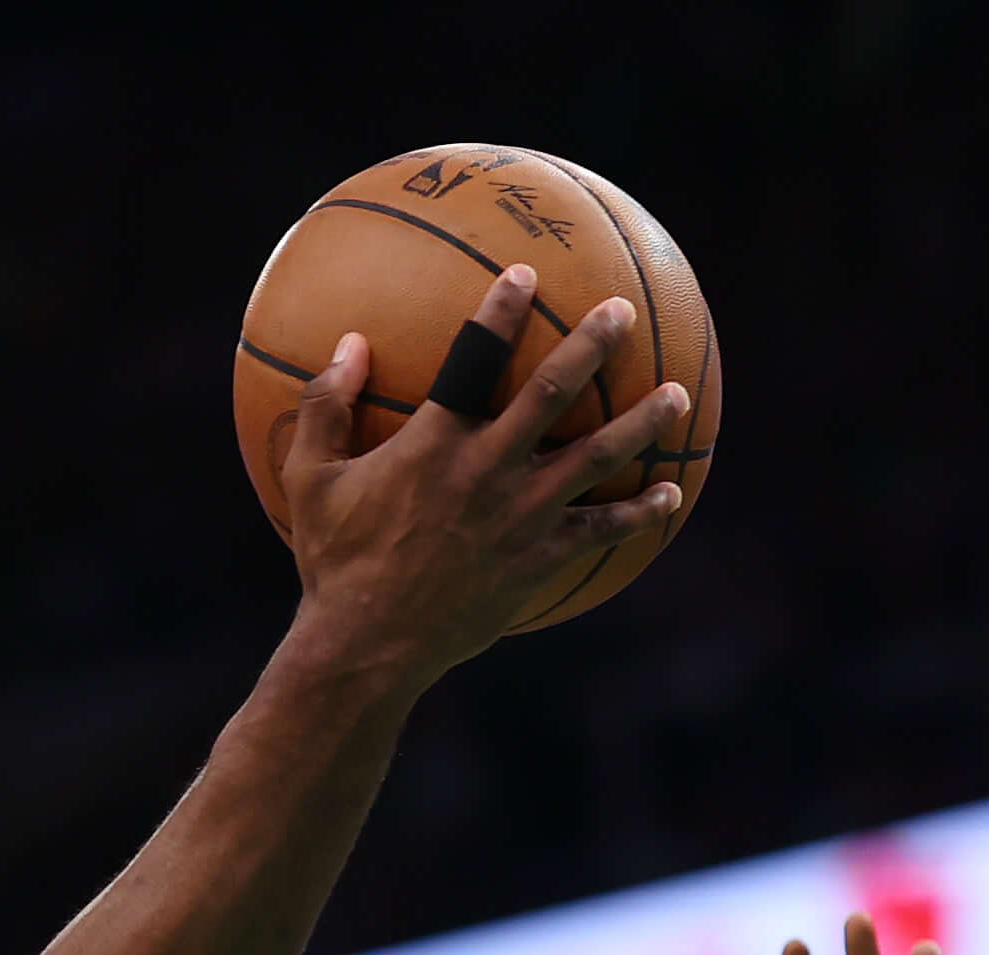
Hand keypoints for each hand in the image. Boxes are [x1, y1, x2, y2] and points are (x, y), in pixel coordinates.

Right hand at [272, 270, 690, 690]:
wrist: (369, 646)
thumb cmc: (335, 562)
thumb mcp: (310, 480)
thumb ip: (326, 406)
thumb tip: (349, 344)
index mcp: (435, 444)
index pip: (473, 359)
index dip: (500, 312)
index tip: (524, 274)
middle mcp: (487, 471)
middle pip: (552, 393)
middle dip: (591, 346)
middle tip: (622, 312)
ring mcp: (520, 517)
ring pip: (594, 458)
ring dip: (640, 423)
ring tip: (678, 394)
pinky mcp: (538, 560)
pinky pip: (599, 532)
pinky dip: (637, 513)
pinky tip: (668, 495)